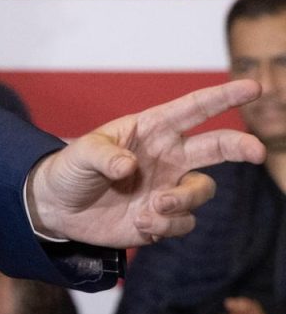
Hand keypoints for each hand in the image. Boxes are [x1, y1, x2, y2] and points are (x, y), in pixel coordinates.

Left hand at [25, 79, 263, 246]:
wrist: (57, 208)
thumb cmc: (69, 169)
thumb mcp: (79, 154)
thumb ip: (103, 156)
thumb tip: (128, 167)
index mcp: (151, 129)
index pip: (193, 109)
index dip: (224, 97)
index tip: (253, 88)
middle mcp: (168, 156)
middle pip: (216, 147)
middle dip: (240, 146)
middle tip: (257, 152)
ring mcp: (168, 186)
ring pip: (201, 191)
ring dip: (184, 200)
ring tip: (155, 205)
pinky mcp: (164, 216)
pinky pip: (183, 222)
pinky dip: (166, 225)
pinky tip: (140, 223)